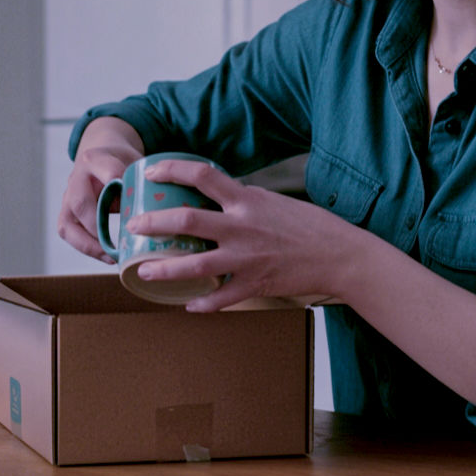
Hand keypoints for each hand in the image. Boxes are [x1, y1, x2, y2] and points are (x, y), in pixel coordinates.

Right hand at [56, 118, 144, 261]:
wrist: (99, 154)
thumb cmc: (120, 162)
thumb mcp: (133, 162)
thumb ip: (140, 182)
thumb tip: (154, 214)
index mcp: (95, 159)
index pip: (107, 172)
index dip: (118, 184)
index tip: (132, 201)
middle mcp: (76, 178)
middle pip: (80, 203)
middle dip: (99, 227)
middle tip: (118, 244)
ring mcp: (68, 197)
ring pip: (67, 224)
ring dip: (89, 244)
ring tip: (110, 257)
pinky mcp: (66, 213)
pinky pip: (68, 233)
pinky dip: (86, 247)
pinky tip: (105, 255)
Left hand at [127, 157, 364, 311]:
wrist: (341, 255)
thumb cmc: (310, 225)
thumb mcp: (272, 201)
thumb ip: (242, 199)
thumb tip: (216, 195)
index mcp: (246, 200)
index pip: (203, 175)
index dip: (173, 169)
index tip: (152, 171)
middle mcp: (242, 226)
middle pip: (187, 220)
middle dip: (154, 223)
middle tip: (134, 225)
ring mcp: (247, 258)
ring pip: (196, 265)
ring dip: (166, 269)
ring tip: (144, 270)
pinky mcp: (256, 285)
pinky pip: (222, 298)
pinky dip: (204, 303)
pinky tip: (189, 305)